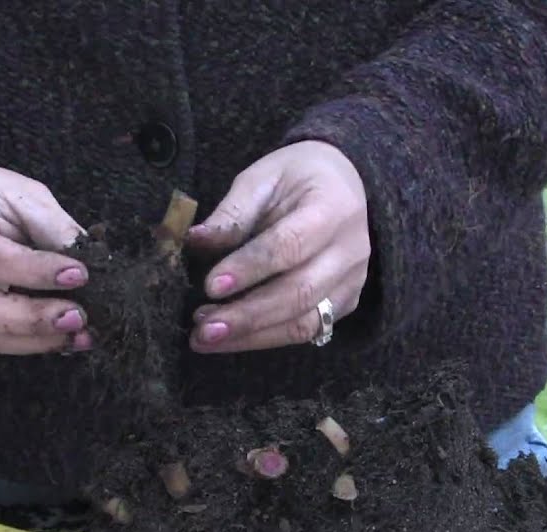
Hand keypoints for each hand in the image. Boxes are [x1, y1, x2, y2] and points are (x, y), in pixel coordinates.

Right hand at [0, 154, 92, 354]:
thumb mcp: (18, 192)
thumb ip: (51, 225)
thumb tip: (91, 263)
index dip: (34, 271)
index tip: (79, 274)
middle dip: (32, 319)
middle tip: (79, 316)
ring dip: (37, 340)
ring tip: (81, 334)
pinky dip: (32, 344)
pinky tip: (65, 338)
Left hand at [185, 141, 369, 352]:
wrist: (344, 186)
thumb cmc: (298, 178)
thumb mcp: (264, 178)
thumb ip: (233, 212)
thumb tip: (195, 241)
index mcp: (333, 208)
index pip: (290, 245)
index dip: (249, 268)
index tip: (210, 286)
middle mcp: (350, 250)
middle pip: (299, 292)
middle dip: (247, 315)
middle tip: (203, 327)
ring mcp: (352, 281)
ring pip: (304, 322)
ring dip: (252, 335)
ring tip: (207, 336)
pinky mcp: (345, 303)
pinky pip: (307, 331)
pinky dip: (265, 339)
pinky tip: (231, 337)